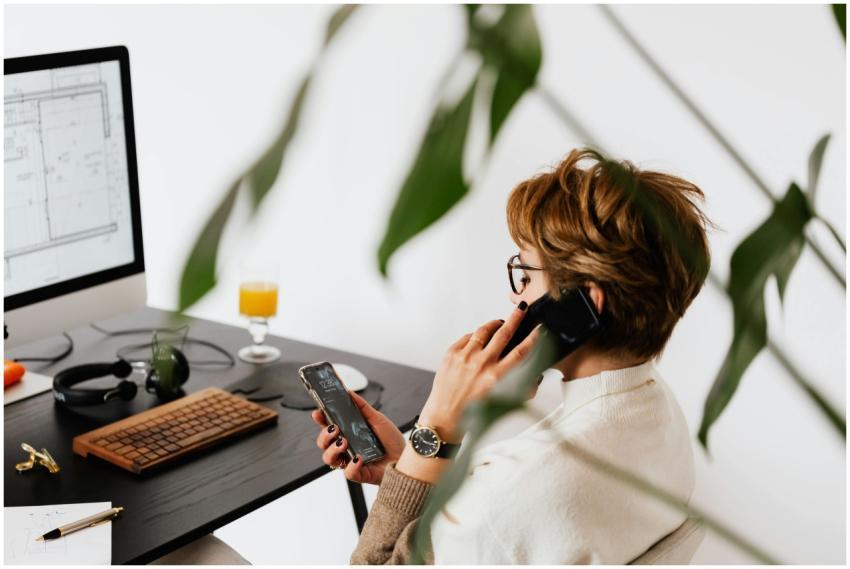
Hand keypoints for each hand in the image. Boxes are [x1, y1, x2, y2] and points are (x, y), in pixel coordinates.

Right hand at [311, 391, 405, 484]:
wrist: (406, 458)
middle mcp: (346, 448)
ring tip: (344, 442)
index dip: (320, 420)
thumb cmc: (391, 441)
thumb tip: (349, 393)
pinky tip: (359, 458)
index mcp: (348, 434)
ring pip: (329, 459)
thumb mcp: (377, 419)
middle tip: (334, 429)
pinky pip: (347, 473)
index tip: (318, 412)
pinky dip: (351, 465)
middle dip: (324, 435)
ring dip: (332, 449)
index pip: (328, 426)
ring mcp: (350, 461)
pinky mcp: (359, 474)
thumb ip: (362, 407)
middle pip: (323, 444)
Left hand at [418, 303, 539, 440]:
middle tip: (521, 309)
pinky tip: (479, 340)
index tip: (539, 329)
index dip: (533, 338)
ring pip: (484, 331)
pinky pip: (467, 337)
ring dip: (494, 324)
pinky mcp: (451, 354)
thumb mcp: (502, 401)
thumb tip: (533, 373)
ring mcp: (464, 357)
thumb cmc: (472, 412)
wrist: (444, 417)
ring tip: (499, 323)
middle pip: (504, 333)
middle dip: (515, 318)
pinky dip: (475, 336)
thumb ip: (520, 386)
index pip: (521, 351)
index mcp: (496, 377)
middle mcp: (481, 364)